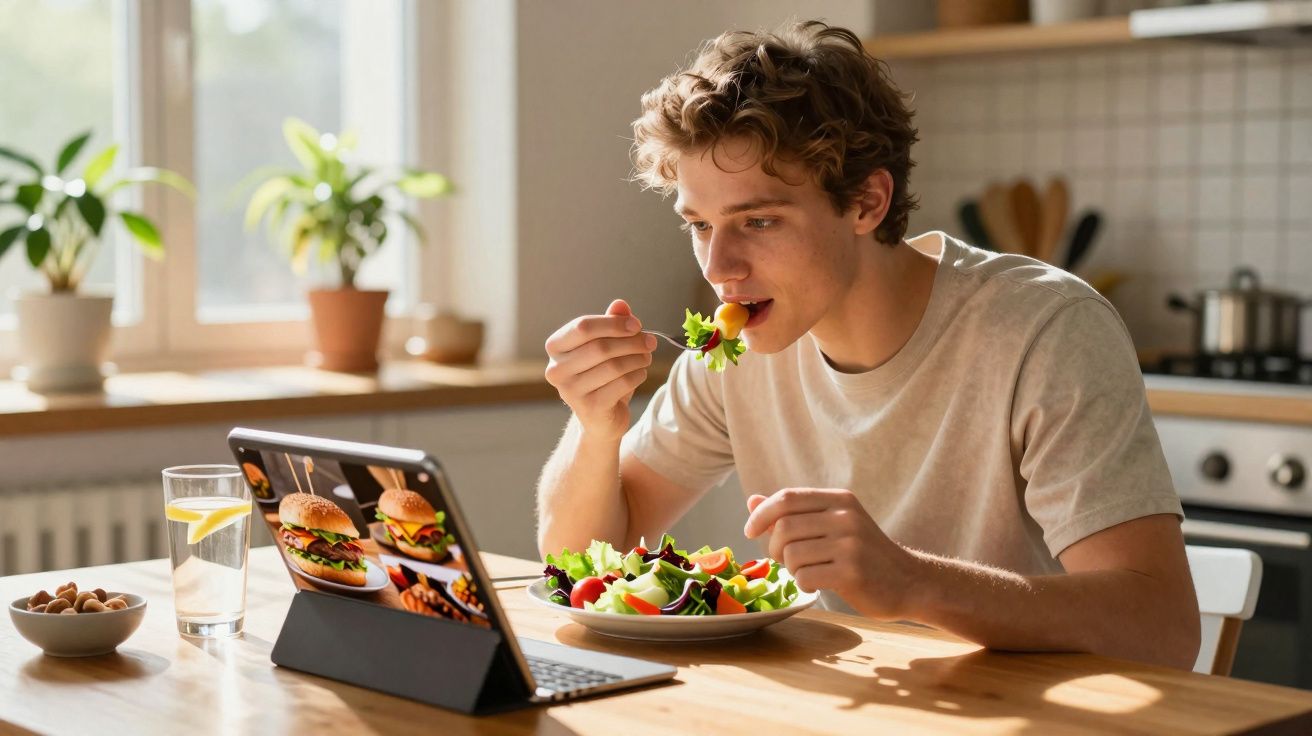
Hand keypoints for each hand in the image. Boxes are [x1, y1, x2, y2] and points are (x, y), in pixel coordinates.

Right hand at [544, 299, 656, 442]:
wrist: (600, 417)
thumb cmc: (600, 374)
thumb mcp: (605, 345)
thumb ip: (611, 323)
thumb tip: (620, 304)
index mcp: (555, 347)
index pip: (583, 327)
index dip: (613, 323)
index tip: (637, 325)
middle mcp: (556, 369)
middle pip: (600, 347)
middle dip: (632, 342)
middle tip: (651, 342)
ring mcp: (570, 391)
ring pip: (614, 366)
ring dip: (638, 359)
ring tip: (647, 357)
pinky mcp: (589, 408)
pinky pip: (622, 384)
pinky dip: (637, 375)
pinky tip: (641, 373)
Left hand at [743, 488, 915, 619]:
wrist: (910, 582)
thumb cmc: (865, 554)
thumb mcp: (834, 523)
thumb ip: (794, 512)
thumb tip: (752, 500)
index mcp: (840, 499)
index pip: (786, 498)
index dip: (761, 514)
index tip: (750, 531)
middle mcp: (845, 517)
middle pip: (784, 527)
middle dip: (775, 547)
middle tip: (786, 560)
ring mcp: (850, 544)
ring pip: (791, 554)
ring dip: (791, 568)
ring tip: (808, 571)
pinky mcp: (851, 572)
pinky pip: (804, 576)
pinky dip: (803, 584)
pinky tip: (818, 583)